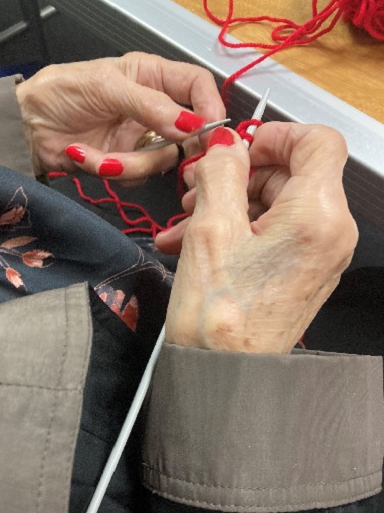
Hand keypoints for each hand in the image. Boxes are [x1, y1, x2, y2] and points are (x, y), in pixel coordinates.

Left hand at [16, 52, 224, 183]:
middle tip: (161, 152)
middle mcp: (151, 109)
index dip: (209, 106)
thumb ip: (151, 105)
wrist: (27, 128)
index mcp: (150, 77)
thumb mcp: (106, 87)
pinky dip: (111, 171)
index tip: (210, 129)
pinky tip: (88, 157)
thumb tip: (189, 123)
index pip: (196, 86)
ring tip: (97, 154)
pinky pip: (135, 177)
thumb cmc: (59, 93)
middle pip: (187, 132)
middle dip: (173, 147)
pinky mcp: (123, 163)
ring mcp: (138, 139)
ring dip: (128, 163)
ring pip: (160, 161)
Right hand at [164, 123, 357, 352]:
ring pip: (274, 203)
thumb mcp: (210, 229)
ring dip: (227, 203)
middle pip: (290, 173)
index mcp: (316, 216)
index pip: (317, 142)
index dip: (274, 135)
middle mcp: (329, 233)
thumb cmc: (218, 316)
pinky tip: (193, 240)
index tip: (237, 148)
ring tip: (184, 222)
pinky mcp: (299, 270)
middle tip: (195, 189)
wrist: (223, 377)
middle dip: (237, 175)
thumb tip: (227, 145)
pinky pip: (271, 231)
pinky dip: (235, 227)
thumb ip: (221, 172)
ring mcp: (317, 254)